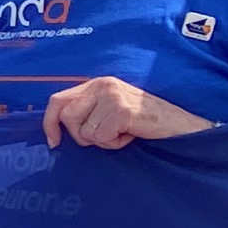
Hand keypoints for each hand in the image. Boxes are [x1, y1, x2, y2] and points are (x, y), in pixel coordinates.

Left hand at [40, 78, 209, 149]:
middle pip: (68, 118)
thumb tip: (56, 127)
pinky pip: (102, 137)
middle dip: (83, 135)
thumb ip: (87, 111)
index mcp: (96, 84)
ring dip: (103, 140)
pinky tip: (130, 134)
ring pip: (85, 131)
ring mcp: (112, 96)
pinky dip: (115, 143)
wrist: (178, 125)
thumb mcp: (110, 110)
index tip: (54, 142)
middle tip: (108, 134)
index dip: (50, 122)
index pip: (58, 100)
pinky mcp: (122, 111)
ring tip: (122, 132)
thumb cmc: (142, 122)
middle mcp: (102, 85)